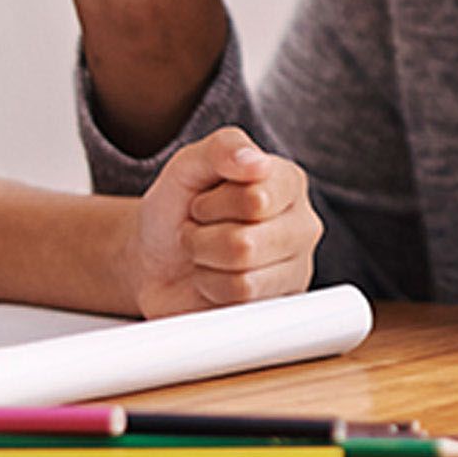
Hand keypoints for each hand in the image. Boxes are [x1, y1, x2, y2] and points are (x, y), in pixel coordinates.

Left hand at [130, 129, 320, 317]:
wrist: (155, 257)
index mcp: (289, 183)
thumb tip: (255, 163)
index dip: (212, 205)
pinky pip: (239, 308)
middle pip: (246, 245)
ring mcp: (295, 271)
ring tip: (205, 255)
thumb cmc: (177, 207)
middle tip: (200, 231)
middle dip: (204, 240)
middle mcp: (302, 226)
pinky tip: (214, 279)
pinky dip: (212, 292)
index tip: (201, 202)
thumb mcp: (189, 164)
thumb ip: (222, 149)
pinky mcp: (279, 307)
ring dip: (206, 267)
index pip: (255, 199)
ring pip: (243, 281)